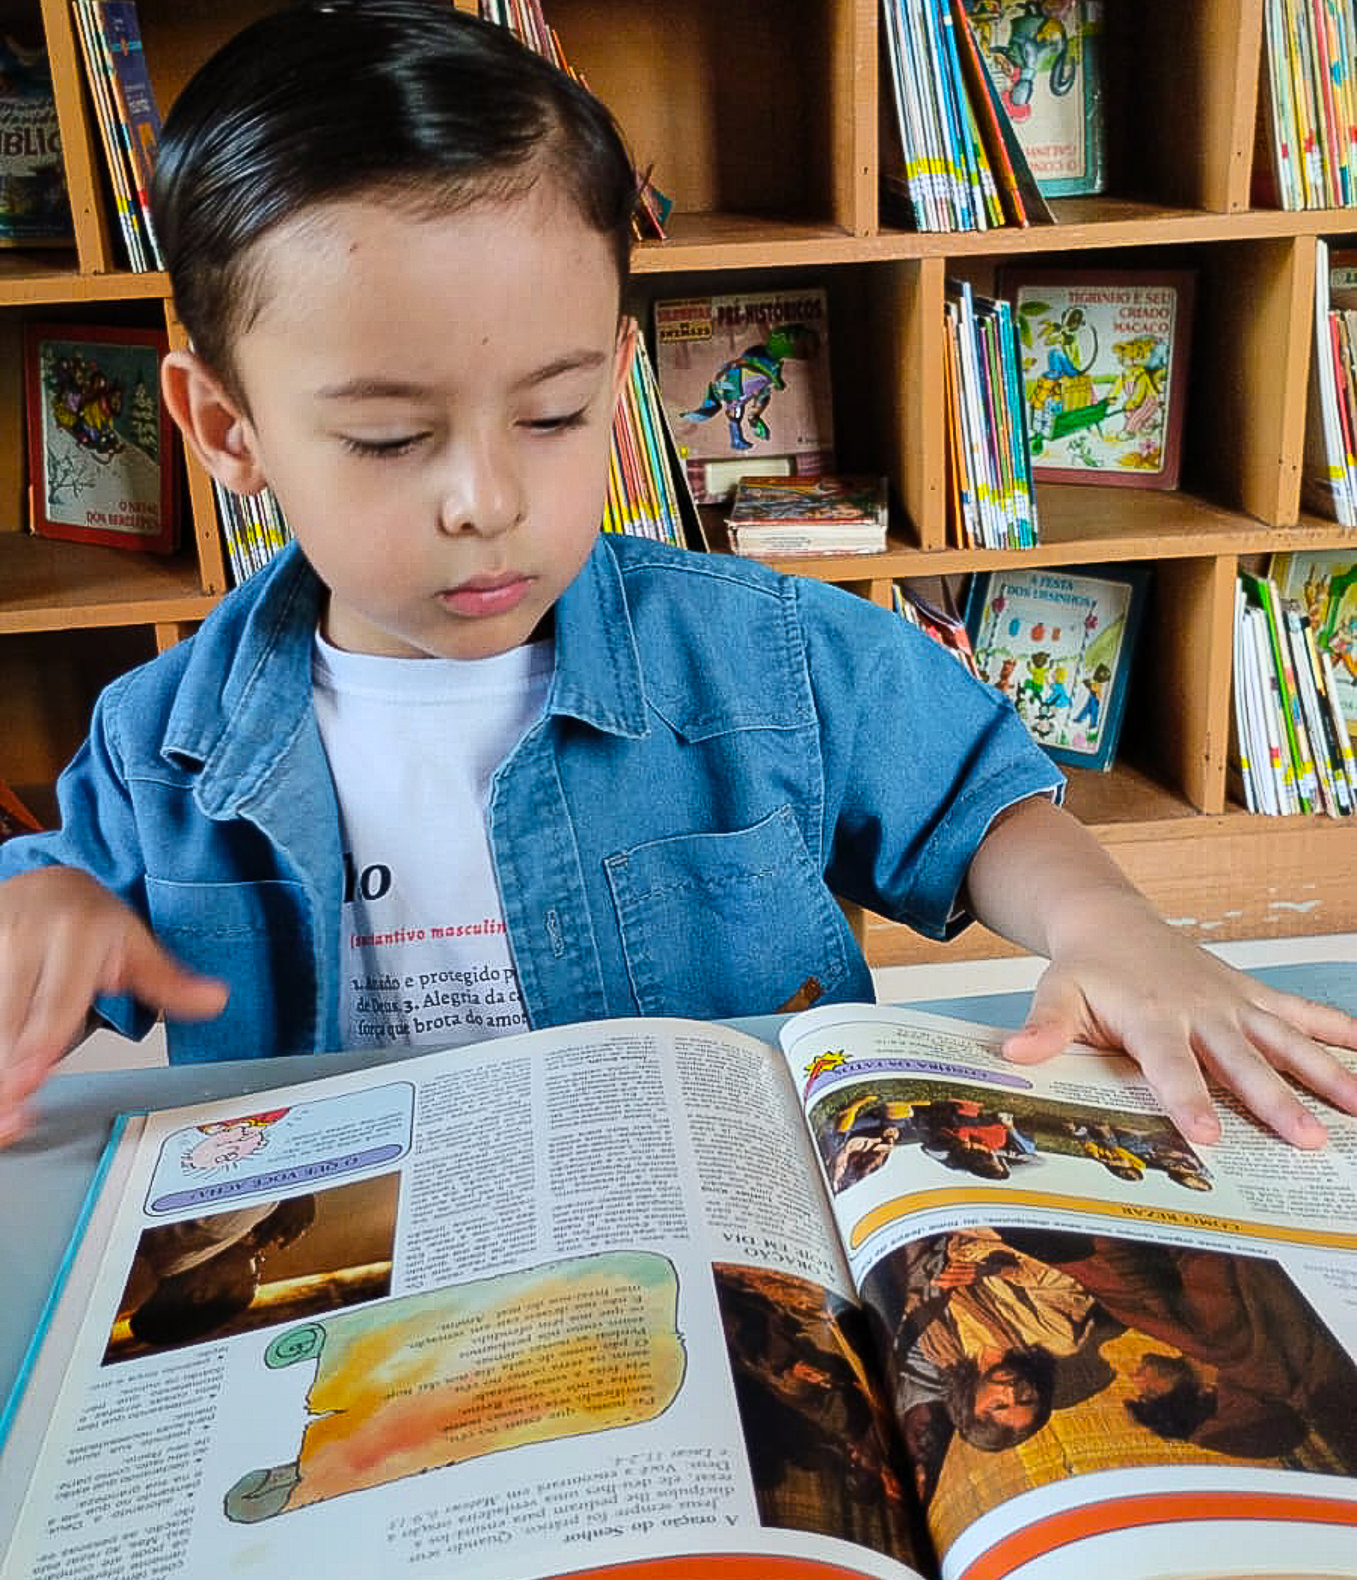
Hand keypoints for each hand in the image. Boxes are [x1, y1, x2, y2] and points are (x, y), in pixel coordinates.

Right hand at [0, 866, 228, 1144]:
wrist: (44, 885)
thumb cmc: (89, 920)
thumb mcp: (135, 945)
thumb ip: (169, 982)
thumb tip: (216, 1000)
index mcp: (74, 933)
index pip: (56, 1001)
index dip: (40, 1045)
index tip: (31, 1077)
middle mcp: (23, 938)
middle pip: (10, 1019)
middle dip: (8, 1071)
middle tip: (11, 1117)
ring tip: (5, 1114)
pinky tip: (0, 1085)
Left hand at [1003, 908, 1356, 1148]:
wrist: (1113, 923)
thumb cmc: (1086, 969)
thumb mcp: (1057, 995)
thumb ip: (1044, 1027)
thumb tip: (1015, 1052)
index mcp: (1152, 1018)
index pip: (1171, 1066)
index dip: (1189, 1099)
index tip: (1207, 1134)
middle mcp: (1200, 1011)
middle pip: (1241, 1062)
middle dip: (1274, 1101)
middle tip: (1307, 1139)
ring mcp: (1233, 1003)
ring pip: (1284, 1040)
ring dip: (1324, 1072)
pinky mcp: (1252, 995)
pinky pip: (1301, 1012)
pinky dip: (1338, 1030)